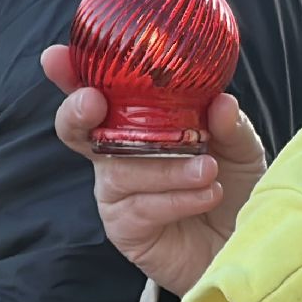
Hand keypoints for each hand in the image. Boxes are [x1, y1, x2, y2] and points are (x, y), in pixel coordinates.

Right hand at [43, 45, 266, 296]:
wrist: (246, 244)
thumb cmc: (234, 186)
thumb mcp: (240, 148)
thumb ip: (229, 125)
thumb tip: (221, 101)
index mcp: (138, 124)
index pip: (98, 93)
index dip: (71, 76)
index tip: (56, 57)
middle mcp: (119, 156)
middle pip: (78, 131)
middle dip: (78, 112)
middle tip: (96, 101)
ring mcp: (119, 194)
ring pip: (121, 171)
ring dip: (167, 167)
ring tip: (208, 168)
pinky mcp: (127, 230)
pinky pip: (141, 207)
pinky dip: (177, 197)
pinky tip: (206, 194)